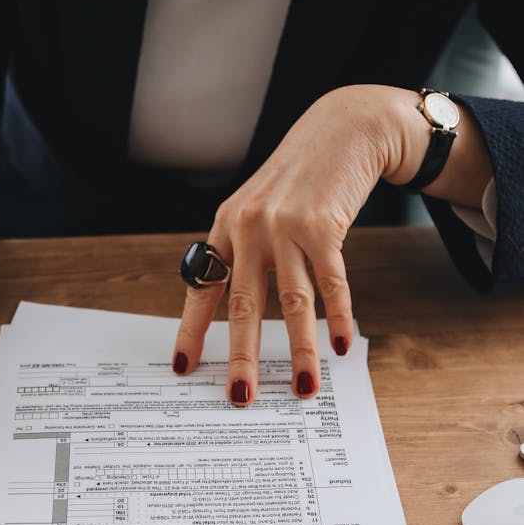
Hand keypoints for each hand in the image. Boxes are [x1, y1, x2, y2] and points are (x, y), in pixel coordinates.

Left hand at [172, 84, 479, 403]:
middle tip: (241, 396)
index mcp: (226, 228)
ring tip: (302, 387)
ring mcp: (286, 225)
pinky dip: (338, 317)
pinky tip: (341, 345)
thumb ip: (244, 250)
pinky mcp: (324, 225)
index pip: (203, 289)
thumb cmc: (297, 178)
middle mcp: (249, 227)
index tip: (184, 368)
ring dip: (299, 350)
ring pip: (292, 302)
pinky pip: (331, 283)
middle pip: (244, 306)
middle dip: (243, 356)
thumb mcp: (257, 207)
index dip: (192, 332)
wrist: (341, 128)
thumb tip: (240, 309)